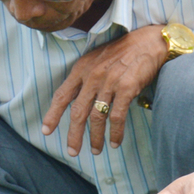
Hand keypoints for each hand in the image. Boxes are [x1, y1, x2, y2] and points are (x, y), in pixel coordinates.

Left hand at [42, 26, 169, 155]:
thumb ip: (84, 79)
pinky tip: (114, 142)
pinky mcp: (126, 88)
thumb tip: (76, 103)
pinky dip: (115, 132)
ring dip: (95, 138)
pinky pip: (117, 116)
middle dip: (74, 135)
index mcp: (81, 69)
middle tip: (72, 151)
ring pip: (96, 117)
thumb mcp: (96, 60)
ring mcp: (109, 82)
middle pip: (78, 112)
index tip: (46, 131)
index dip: (53, 115)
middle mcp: (92, 76)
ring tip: (96, 150)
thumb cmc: (122, 53)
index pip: (62, 95)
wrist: (148, 42)